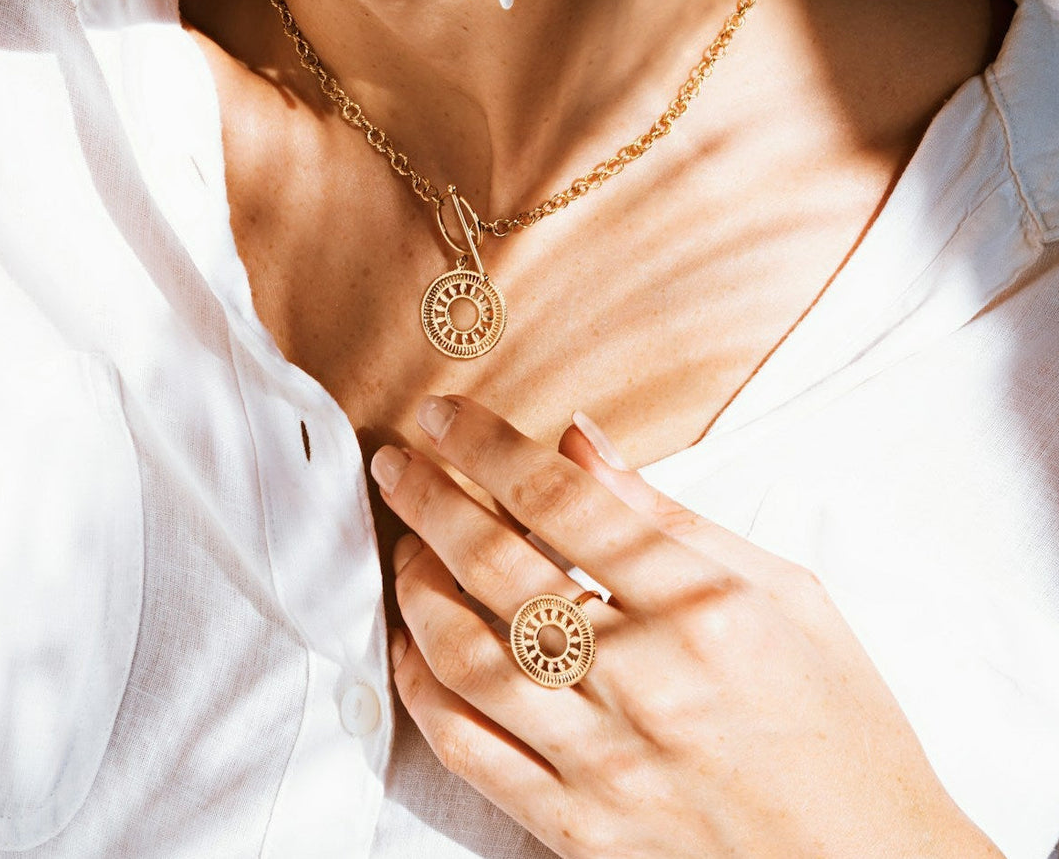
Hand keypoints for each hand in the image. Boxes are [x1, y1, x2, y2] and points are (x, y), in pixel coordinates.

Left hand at [370, 396, 1003, 858]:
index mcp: (704, 606)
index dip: (484, 446)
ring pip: (463, 654)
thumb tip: (578, 441)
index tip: (442, 419)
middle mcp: (647, 678)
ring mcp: (604, 760)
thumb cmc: (841, 725)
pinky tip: (411, 648)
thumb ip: (669, 515)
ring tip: (406, 547)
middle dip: (429, 499)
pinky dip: (421, 689)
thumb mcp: (784, 592)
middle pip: (497, 564)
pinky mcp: (577, 828)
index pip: (560, 498)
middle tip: (396, 465)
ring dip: (415, 587)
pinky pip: (467, 750)